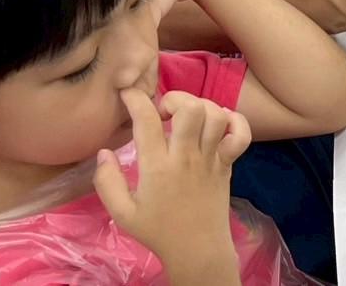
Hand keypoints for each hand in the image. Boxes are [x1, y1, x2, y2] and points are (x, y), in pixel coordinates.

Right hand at [94, 89, 251, 279]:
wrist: (197, 250)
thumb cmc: (157, 231)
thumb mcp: (122, 213)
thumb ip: (107, 182)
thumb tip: (104, 152)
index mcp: (157, 168)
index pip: (147, 121)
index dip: (136, 100)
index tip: (129, 95)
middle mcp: (186, 158)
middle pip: (190, 109)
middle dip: (174, 99)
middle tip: (163, 113)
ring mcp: (211, 159)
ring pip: (215, 115)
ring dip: (200, 107)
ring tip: (186, 118)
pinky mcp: (228, 163)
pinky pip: (241, 134)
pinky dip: (234, 121)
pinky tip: (219, 124)